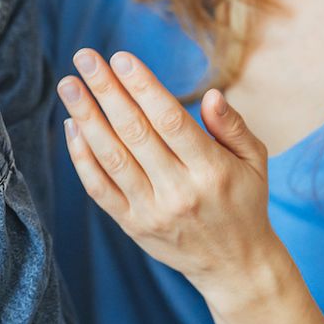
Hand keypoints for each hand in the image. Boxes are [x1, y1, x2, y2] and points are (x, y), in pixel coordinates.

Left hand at [57, 48, 287, 308]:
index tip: (120, 57)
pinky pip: (99, 188)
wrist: (235, 266)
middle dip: (107, 91)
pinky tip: (72, 126)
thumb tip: (212, 94)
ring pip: (112, 158)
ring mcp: (152, 210)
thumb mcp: (255, 161)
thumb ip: (234, 126)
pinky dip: (82, 157)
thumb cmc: (245, 202)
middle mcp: (180, 190)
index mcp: (212, 169)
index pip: (171, 120)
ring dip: (86, 118)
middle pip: (135, 133)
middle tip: (84, 57)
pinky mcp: (132, 225)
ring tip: (69, 85)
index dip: (143, 86)